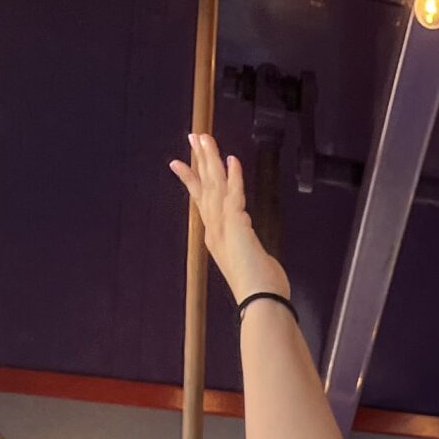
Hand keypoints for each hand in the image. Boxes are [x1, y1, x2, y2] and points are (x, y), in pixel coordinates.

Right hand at [167, 133, 289, 305]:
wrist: (260, 302)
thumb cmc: (259, 290)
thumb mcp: (249, 264)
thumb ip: (247, 250)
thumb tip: (253, 248)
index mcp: (215, 238)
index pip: (201, 202)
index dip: (192, 181)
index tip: (179, 164)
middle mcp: (214, 229)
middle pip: (204, 187)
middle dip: (198, 160)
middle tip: (193, 137)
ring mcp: (223, 226)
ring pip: (214, 185)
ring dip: (210, 159)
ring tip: (204, 137)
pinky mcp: (237, 225)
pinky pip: (234, 194)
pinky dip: (234, 176)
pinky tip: (232, 160)